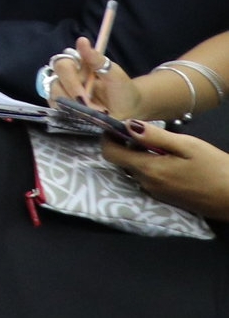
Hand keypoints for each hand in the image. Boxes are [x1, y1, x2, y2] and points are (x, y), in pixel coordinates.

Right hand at [49, 32, 140, 116]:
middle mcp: (68, 79)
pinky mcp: (64, 110)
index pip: (62, 64)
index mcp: (78, 66)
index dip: (71, 78)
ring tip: (93, 113)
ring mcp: (64, 95)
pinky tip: (84, 118)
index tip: (85, 89)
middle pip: (56, 82)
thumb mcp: (114, 74)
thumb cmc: (123, 90)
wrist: (131, 112)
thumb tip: (82, 40)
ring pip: (54, 97)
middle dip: (73, 95)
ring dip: (73, 107)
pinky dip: (69, 115)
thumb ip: (97, 59)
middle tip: (90, 106)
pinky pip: (57, 110)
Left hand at [105, 125, 228, 220]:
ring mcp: (156, 194)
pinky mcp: (167, 199)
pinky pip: (148, 180)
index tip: (117, 126)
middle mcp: (147, 185)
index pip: (110, 154)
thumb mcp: (187, 145)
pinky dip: (151, 168)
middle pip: (122, 162)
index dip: (109, 138)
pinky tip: (170, 161)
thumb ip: (155, 136)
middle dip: (126, 146)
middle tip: (144, 133)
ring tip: (160, 146)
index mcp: (149, 170)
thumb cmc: (216, 168)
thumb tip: (128, 124)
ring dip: (140, 157)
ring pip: (135, 171)